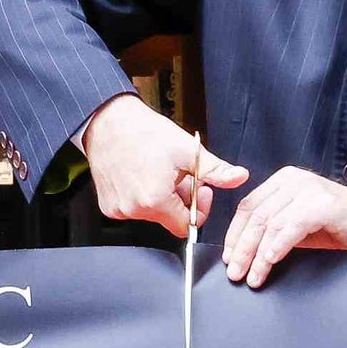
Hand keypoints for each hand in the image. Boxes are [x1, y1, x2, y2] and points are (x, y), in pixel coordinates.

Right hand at [82, 93, 246, 236]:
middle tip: (178, 174)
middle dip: (180, 199)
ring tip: (159, 171)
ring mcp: (117, 209)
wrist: (108, 121)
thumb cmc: (143, 132)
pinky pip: (133, 208)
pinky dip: (142, 195)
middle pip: (169, 219)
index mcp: (154, 200)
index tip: (198, 189)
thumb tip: (238, 177)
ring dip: (161, 197)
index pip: (185, 226)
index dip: (197, 209)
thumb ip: (216, 171)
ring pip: (152, 213)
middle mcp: (133, 210)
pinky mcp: (107, 205)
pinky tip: (141, 174)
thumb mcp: (187, 150)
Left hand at [218, 166, 346, 286]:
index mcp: (284, 181)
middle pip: (257, 215)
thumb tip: (244, 252)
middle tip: (236, 273)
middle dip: (243, 248)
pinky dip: (279, 245)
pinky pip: (293, 226)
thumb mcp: (298, 226)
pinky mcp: (324, 204)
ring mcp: (310, 189)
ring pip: (272, 223)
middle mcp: (295, 180)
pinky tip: (271, 261)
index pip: (249, 206)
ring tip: (253, 276)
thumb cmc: (339, 227)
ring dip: (258, 254)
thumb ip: (273, 229)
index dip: (235, 234)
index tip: (230, 258)